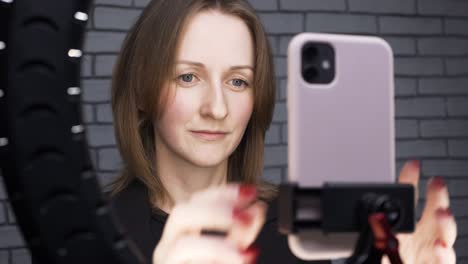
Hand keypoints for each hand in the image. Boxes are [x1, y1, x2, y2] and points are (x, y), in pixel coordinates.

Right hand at [152, 184, 266, 263]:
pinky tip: (239, 259)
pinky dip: (216, 258)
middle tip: (245, 218)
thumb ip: (242, 232)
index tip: (249, 192)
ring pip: (180, 246)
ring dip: (216, 244)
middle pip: (181, 214)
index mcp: (185, 231)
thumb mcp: (231, 251)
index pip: (197, 201)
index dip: (222, 193)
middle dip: (216, 211)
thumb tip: (257, 208)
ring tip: (244, 254)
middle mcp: (171, 245)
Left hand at [384, 160, 457, 263]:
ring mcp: (432, 253)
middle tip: (436, 182)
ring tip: (441, 213)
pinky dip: (442, 253)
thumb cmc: (391, 260)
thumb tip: (360, 215)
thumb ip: (376, 229)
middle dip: (438, 195)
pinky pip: (443, 260)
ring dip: (445, 222)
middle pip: (434, 211)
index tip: (413, 165)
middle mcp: (423, 238)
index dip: (411, 181)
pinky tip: (438, 246)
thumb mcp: (379, 243)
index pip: (410, 199)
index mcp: (408, 228)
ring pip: (445, 234)